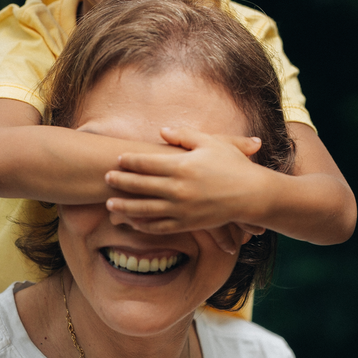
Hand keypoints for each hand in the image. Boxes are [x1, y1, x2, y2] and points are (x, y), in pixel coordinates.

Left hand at [104, 126, 266, 252]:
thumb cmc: (232, 165)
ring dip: (125, 206)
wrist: (253, 195)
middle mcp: (179, 189)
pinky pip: (160, 226)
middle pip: (141, 185)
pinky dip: (143, 225)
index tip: (118, 159)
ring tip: (109, 203)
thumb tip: (161, 131)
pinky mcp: (188, 224)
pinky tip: (132, 222)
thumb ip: (184, 136)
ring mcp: (182, 209)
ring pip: (145, 209)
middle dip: (121, 181)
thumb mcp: (211, 143)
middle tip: (105, 177)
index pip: (147, 163)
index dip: (130, 161)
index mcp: (182, 166)